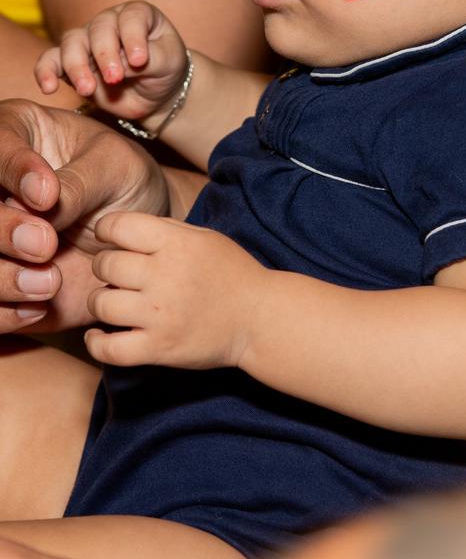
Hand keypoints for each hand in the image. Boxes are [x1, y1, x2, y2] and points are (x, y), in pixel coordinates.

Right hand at [0, 99, 169, 332]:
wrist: (141, 237)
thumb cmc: (126, 182)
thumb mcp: (116, 167)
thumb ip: (80, 181)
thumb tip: (43, 201)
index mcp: (16, 133)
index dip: (15, 170)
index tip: (48, 196)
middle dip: (1, 229)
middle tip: (45, 243)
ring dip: (0, 277)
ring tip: (50, 282)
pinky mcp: (1, 279)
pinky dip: (4, 312)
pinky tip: (39, 306)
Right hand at [34, 0, 188, 124]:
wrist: (157, 92)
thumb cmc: (166, 69)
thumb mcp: (169, 62)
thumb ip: (150, 59)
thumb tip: (121, 65)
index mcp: (137, 14)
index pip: (131, 18)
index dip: (133, 37)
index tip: (140, 61)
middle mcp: (109, 22)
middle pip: (99, 29)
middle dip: (104, 54)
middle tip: (115, 78)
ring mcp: (88, 41)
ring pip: (72, 43)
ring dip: (76, 66)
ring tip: (87, 89)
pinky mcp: (72, 64)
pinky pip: (51, 61)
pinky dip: (46, 72)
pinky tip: (49, 87)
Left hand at [85, 212, 265, 368]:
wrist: (260, 318)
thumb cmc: (231, 273)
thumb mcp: (204, 238)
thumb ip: (164, 230)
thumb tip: (121, 229)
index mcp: (176, 244)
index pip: (118, 226)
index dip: (106, 229)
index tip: (109, 238)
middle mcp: (165, 276)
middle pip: (105, 265)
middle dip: (105, 267)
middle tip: (116, 274)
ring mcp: (160, 315)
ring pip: (100, 304)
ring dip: (100, 302)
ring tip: (113, 302)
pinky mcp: (159, 349)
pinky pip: (109, 349)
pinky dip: (95, 343)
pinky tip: (98, 335)